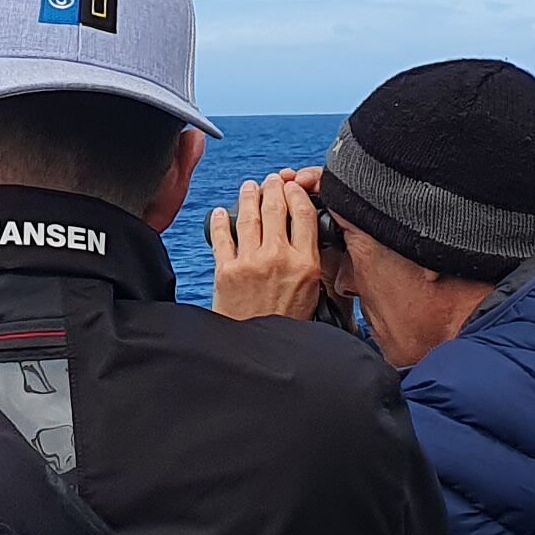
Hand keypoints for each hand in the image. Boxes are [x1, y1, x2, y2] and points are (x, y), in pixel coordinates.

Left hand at [207, 171, 328, 320]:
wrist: (258, 353)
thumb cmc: (287, 327)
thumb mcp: (313, 295)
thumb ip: (311, 265)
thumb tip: (308, 238)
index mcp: (305, 264)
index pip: (303, 213)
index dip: (297, 193)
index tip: (293, 187)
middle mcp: (278, 257)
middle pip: (276, 207)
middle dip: (273, 188)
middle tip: (271, 181)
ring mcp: (250, 262)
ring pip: (249, 216)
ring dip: (249, 196)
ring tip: (250, 187)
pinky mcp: (226, 271)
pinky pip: (222, 237)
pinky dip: (221, 220)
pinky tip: (222, 212)